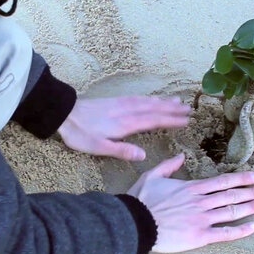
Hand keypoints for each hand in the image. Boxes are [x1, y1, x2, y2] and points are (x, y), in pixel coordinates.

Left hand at [57, 96, 190, 160]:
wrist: (64, 114)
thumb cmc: (79, 134)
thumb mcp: (98, 147)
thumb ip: (121, 151)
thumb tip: (143, 156)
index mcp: (125, 124)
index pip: (153, 121)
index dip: (170, 120)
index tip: (186, 120)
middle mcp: (126, 111)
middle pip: (154, 109)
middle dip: (172, 109)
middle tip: (189, 108)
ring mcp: (120, 104)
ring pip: (147, 101)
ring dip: (163, 101)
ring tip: (177, 100)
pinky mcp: (114, 101)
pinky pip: (137, 98)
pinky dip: (148, 98)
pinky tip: (152, 98)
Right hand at [128, 153, 253, 252]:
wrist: (135, 223)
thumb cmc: (141, 199)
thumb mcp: (152, 176)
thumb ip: (168, 165)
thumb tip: (181, 156)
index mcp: (191, 187)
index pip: (222, 181)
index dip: (241, 179)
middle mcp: (201, 202)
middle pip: (232, 195)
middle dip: (252, 192)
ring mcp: (202, 219)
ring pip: (233, 211)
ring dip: (251, 207)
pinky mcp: (200, 236)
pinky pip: (225, 233)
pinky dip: (241, 230)